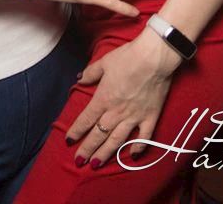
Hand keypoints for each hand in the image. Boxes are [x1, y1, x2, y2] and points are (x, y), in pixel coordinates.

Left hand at [66, 27, 178, 166]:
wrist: (153, 57)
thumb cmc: (128, 57)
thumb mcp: (104, 62)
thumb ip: (91, 73)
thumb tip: (79, 79)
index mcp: (104, 98)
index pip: (86, 119)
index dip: (76, 131)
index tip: (68, 141)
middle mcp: (117, 112)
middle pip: (99, 134)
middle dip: (87, 149)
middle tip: (79, 162)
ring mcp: (134, 116)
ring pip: (117, 140)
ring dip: (106, 153)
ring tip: (96, 165)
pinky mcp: (150, 117)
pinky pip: (144, 137)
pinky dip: (138, 147)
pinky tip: (132, 156)